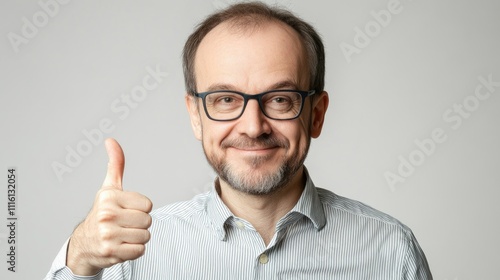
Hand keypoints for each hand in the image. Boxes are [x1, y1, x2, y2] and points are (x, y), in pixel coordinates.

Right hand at [66, 138, 152, 275]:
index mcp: (109, 197)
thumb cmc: (102, 213)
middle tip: (124, 224)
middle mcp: (107, 215)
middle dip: (140, 224)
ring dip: (138, 238)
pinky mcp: (111, 252)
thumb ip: (116, 165)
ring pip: (145, 236)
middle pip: (148, 221)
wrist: (84, 243)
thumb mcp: (109, 188)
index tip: (126, 210)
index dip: (141, 209)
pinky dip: (134, 251)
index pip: (148, 205)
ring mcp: (108, 235)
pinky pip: (140, 250)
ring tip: (122, 235)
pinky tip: (121, 246)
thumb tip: (111, 140)